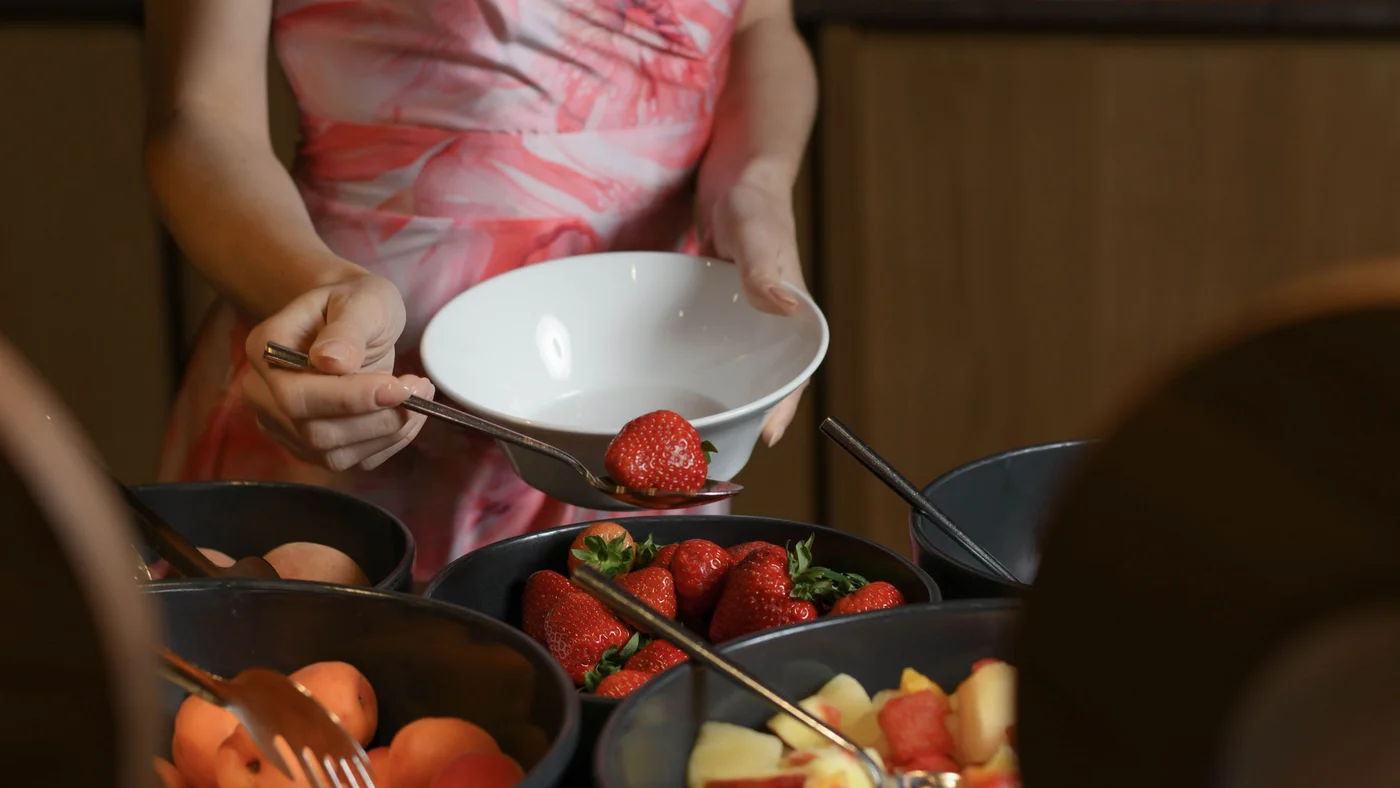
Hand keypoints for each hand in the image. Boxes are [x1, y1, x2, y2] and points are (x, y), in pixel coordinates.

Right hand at [242, 273, 433, 470]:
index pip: (296, 397)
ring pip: (334, 455)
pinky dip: (390, 442)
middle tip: (419, 389)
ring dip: (388, 432)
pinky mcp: (313, 446)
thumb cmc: (354, 302)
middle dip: (376, 419)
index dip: (348, 400)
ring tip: (420, 395)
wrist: (351, 318)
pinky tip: (410, 414)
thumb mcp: (359, 300)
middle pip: (314, 433)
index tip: (398, 388)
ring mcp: (286, 425)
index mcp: (266, 352)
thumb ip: (346, 329)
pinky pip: (353, 461)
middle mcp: (264, 395)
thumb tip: (331, 361)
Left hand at [703, 175, 809, 446]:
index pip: (793, 377)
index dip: (780, 412)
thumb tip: (784, 306)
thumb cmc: (754, 197)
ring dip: (709, 395)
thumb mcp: (756, 229)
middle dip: (738, 418)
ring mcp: (739, 321)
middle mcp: (766, 327)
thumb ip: (764, 268)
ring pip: (729, 371)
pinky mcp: (714, 312)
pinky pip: (704, 349)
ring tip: (679, 430)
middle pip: (758, 384)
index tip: (761, 441)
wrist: (736, 171)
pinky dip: (688, 367)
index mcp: (790, 318)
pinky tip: (661, 382)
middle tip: (706, 450)